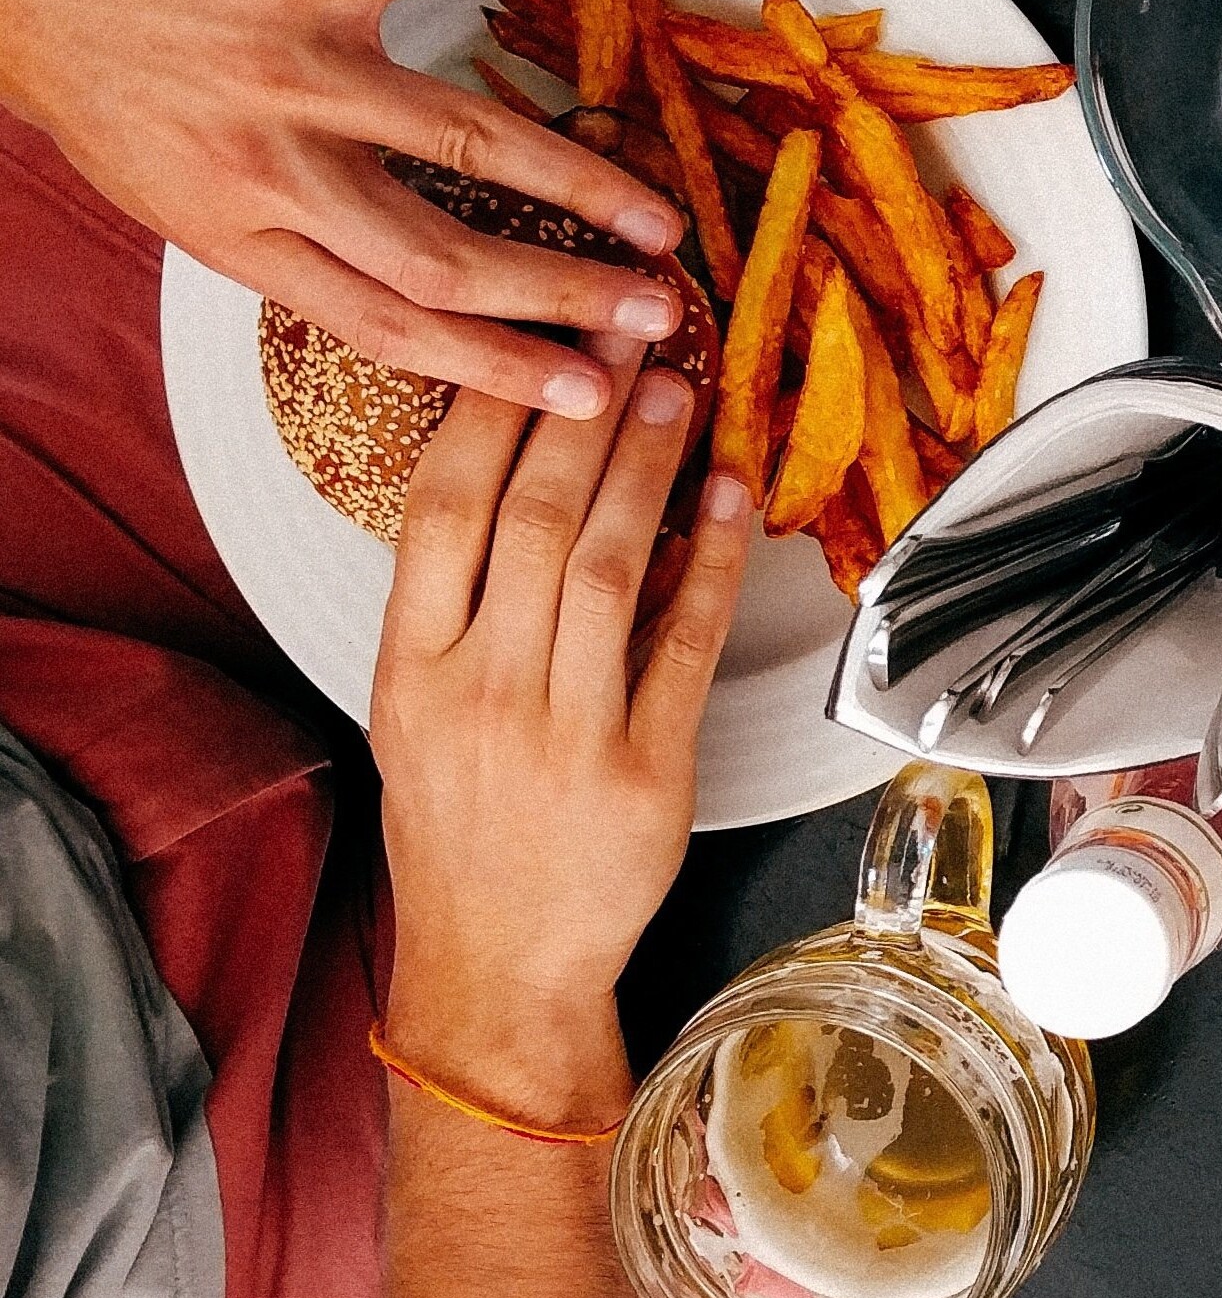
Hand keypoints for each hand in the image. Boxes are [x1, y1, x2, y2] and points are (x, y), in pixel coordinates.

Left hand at [0, 0, 687, 417]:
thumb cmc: (81, 67)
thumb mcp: (166, 186)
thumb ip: (274, 225)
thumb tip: (377, 267)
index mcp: (236, 235)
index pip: (389, 326)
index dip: (500, 371)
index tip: (587, 399)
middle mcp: (266, 169)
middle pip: (441, 258)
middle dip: (564, 296)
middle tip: (658, 316)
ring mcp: (282, 70)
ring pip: (457, 141)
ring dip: (575, 182)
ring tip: (659, 215)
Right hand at [369, 346, 751, 1126]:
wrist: (497, 964)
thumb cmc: (462, 829)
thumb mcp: (419, 711)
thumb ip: (460, 604)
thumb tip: (531, 478)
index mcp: (411, 668)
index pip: (442, 509)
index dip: (494, 413)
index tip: (535, 340)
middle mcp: (482, 690)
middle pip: (535, 520)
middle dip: (585, 413)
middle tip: (626, 333)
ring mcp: (566, 731)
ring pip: (613, 567)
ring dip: (650, 467)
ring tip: (677, 390)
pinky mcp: (647, 771)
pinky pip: (687, 644)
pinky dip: (716, 564)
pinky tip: (732, 498)